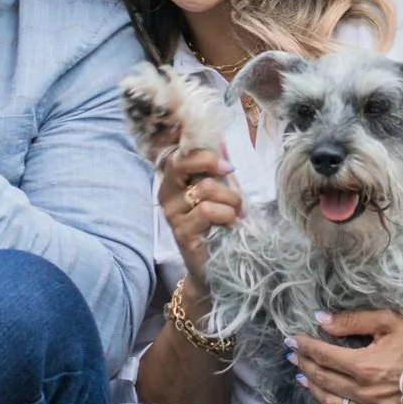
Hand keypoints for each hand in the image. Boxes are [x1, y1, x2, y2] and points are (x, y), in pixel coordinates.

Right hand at [159, 144, 242, 299]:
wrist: (215, 265)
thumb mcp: (222, 190)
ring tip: (237, 212)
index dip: (201, 150)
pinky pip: (207, 210)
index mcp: (173, 180)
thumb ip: (218, 167)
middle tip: (230, 173)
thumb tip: (221, 138)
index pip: (178, 153)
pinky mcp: (180, 231)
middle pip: (181, 162)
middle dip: (211, 163)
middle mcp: (166, 193)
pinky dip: (227, 215)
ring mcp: (171, 213)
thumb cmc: (220, 224)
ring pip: (204, 188)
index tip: (226, 164)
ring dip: (230, 199)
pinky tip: (231, 225)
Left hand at [289, 307, 402, 403]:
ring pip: (332, 403)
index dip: (304, 346)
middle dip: (305, 364)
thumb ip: (355, 320)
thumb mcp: (392, 323)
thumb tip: (322, 319)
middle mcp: (363, 392)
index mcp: (363, 365)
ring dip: (314, 389)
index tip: (291, 340)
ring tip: (304, 378)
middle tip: (294, 356)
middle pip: (323, 378)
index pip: (323, 355)